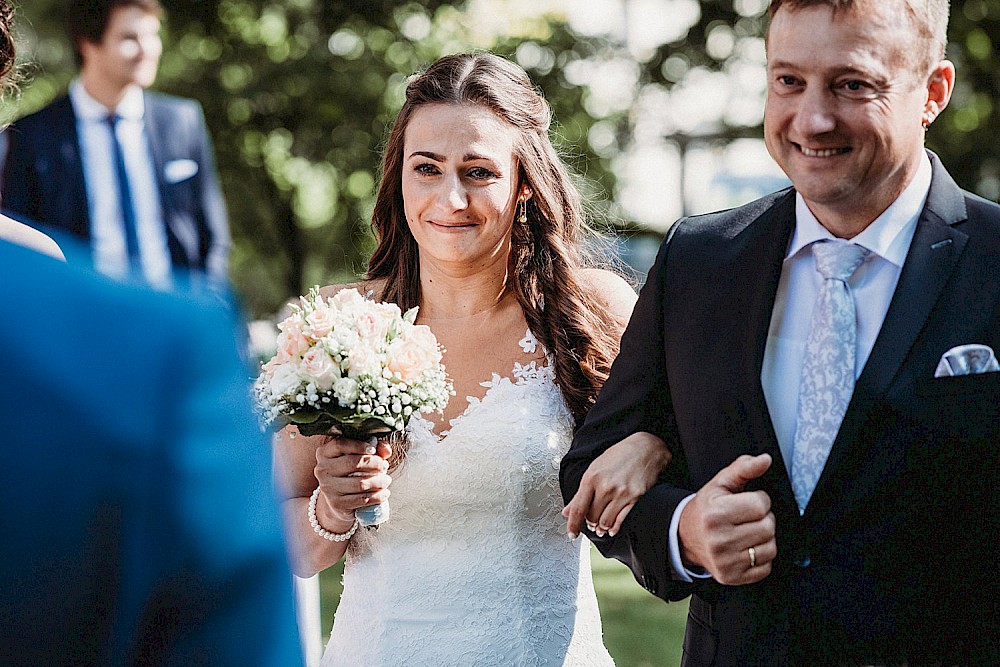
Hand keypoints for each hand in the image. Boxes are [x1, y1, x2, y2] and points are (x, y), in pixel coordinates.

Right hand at [313, 436, 392, 528]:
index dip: (359, 446)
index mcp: (324, 453)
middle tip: (384, 466)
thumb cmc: (350, 472)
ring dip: (379, 481)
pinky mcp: (337, 504)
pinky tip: (384, 492)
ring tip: (386, 480)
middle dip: (374, 464)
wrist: (338, 499)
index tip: (373, 449)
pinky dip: (377, 496)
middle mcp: (322, 470)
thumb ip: (375, 448)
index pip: (340, 445)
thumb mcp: (358, 455)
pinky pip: (362, 499)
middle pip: (352, 463)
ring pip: (360, 483)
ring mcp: (328, 488)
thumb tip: (385, 450)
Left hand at [563, 432, 671, 538]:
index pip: (578, 508)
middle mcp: (605, 486)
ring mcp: (621, 493)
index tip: (572, 534)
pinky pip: (620, 520)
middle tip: (590, 523)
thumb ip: (581, 492)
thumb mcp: (596, 468)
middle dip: (589, 523)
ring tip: (600, 527)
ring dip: (601, 528)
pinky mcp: (635, 498)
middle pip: (591, 517)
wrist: (646, 448)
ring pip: (605, 522)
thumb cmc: (620, 455)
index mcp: (591, 477)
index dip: (573, 525)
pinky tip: (611, 529)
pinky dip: (614, 528)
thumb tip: (567, 511)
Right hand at [678, 453, 775, 584]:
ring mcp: (725, 562)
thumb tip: (766, 460)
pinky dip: (761, 558)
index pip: (761, 504)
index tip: (747, 502)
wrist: (685, 537)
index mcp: (716, 514)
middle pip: (768, 527)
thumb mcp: (720, 483)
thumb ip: (743, 468)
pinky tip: (746, 549)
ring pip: (770, 548)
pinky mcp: (732, 577)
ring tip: (748, 532)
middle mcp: (719, 540)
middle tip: (748, 518)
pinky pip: (765, 567)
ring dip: (765, 539)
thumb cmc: (707, 508)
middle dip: (764, 519)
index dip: (760, 500)